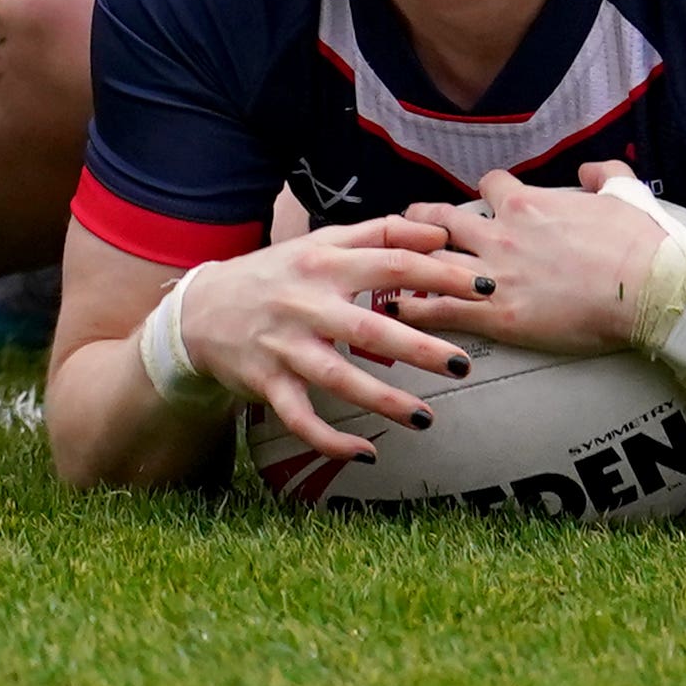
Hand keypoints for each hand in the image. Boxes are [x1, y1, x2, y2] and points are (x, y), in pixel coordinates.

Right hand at [172, 218, 471, 462]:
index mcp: (325, 262)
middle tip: (463, 364)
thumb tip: (439, 233)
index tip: (485, 288)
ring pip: (337, 378)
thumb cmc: (277, 274)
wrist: (200, 310)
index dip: (440, 274)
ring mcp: (284, 346)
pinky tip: (366, 453)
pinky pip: (300, 418)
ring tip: (427, 418)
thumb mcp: (322, 244)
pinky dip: (330, 439)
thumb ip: (381, 234)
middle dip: (419, 347)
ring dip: (383, 400)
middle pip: (368, 326)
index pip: (392, 263)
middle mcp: (305, 303)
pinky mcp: (266, 383)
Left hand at [385, 163, 671, 358]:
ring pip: (432, 262)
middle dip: (421, 220)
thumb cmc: (640, 243)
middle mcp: (502, 234)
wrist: (649, 288)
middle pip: (442, 220)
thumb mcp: (624, 192)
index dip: (485, 192)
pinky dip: (414, 308)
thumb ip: (601, 173)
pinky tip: (395, 311)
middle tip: (407, 223)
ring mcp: (495, 274)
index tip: (484, 200)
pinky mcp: (497, 315)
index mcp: (528, 204)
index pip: (489, 186)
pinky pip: (440, 309)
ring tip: (386, 269)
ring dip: (407, 264)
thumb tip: (590, 170)